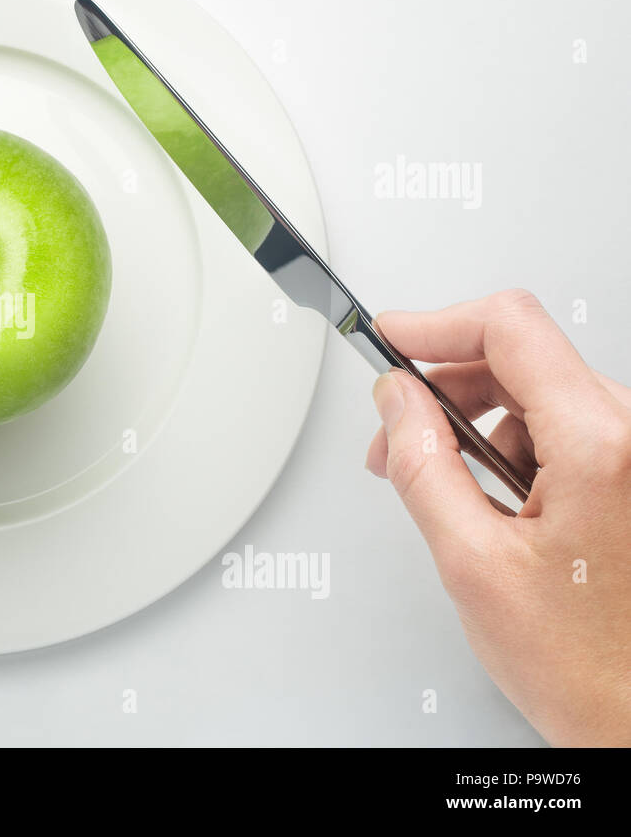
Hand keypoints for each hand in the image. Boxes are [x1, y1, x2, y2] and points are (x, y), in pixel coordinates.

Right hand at [365, 290, 630, 745]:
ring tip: (447, 490)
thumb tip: (397, 403)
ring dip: (477, 426)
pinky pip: (563, 430)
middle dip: (445, 390)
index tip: (392, 339)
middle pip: (521, 359)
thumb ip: (423, 466)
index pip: (510, 328)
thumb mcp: (472, 563)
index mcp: (601, 447)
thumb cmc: (589, 666)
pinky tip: (494, 504)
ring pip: (539, 395)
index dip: (436, 326)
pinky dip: (513, 450)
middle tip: (395, 435)